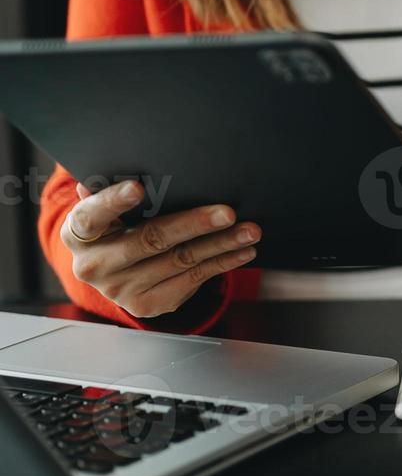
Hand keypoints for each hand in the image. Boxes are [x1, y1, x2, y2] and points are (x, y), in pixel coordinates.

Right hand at [61, 180, 259, 319]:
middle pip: (150, 240)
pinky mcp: (147, 305)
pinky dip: (222, 263)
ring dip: (221, 245)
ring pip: (180, 261)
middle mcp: (94, 266)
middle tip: (228, 213)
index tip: (138, 188)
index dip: (114, 202)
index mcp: (78, 234)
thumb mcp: (107, 210)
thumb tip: (130, 169)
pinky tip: (242, 251)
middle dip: (194, 225)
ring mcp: (121, 289)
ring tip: (249, 230)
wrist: (112, 273)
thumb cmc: (115, 227)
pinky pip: (193, 279)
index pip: (92, 216)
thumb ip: (113, 193)